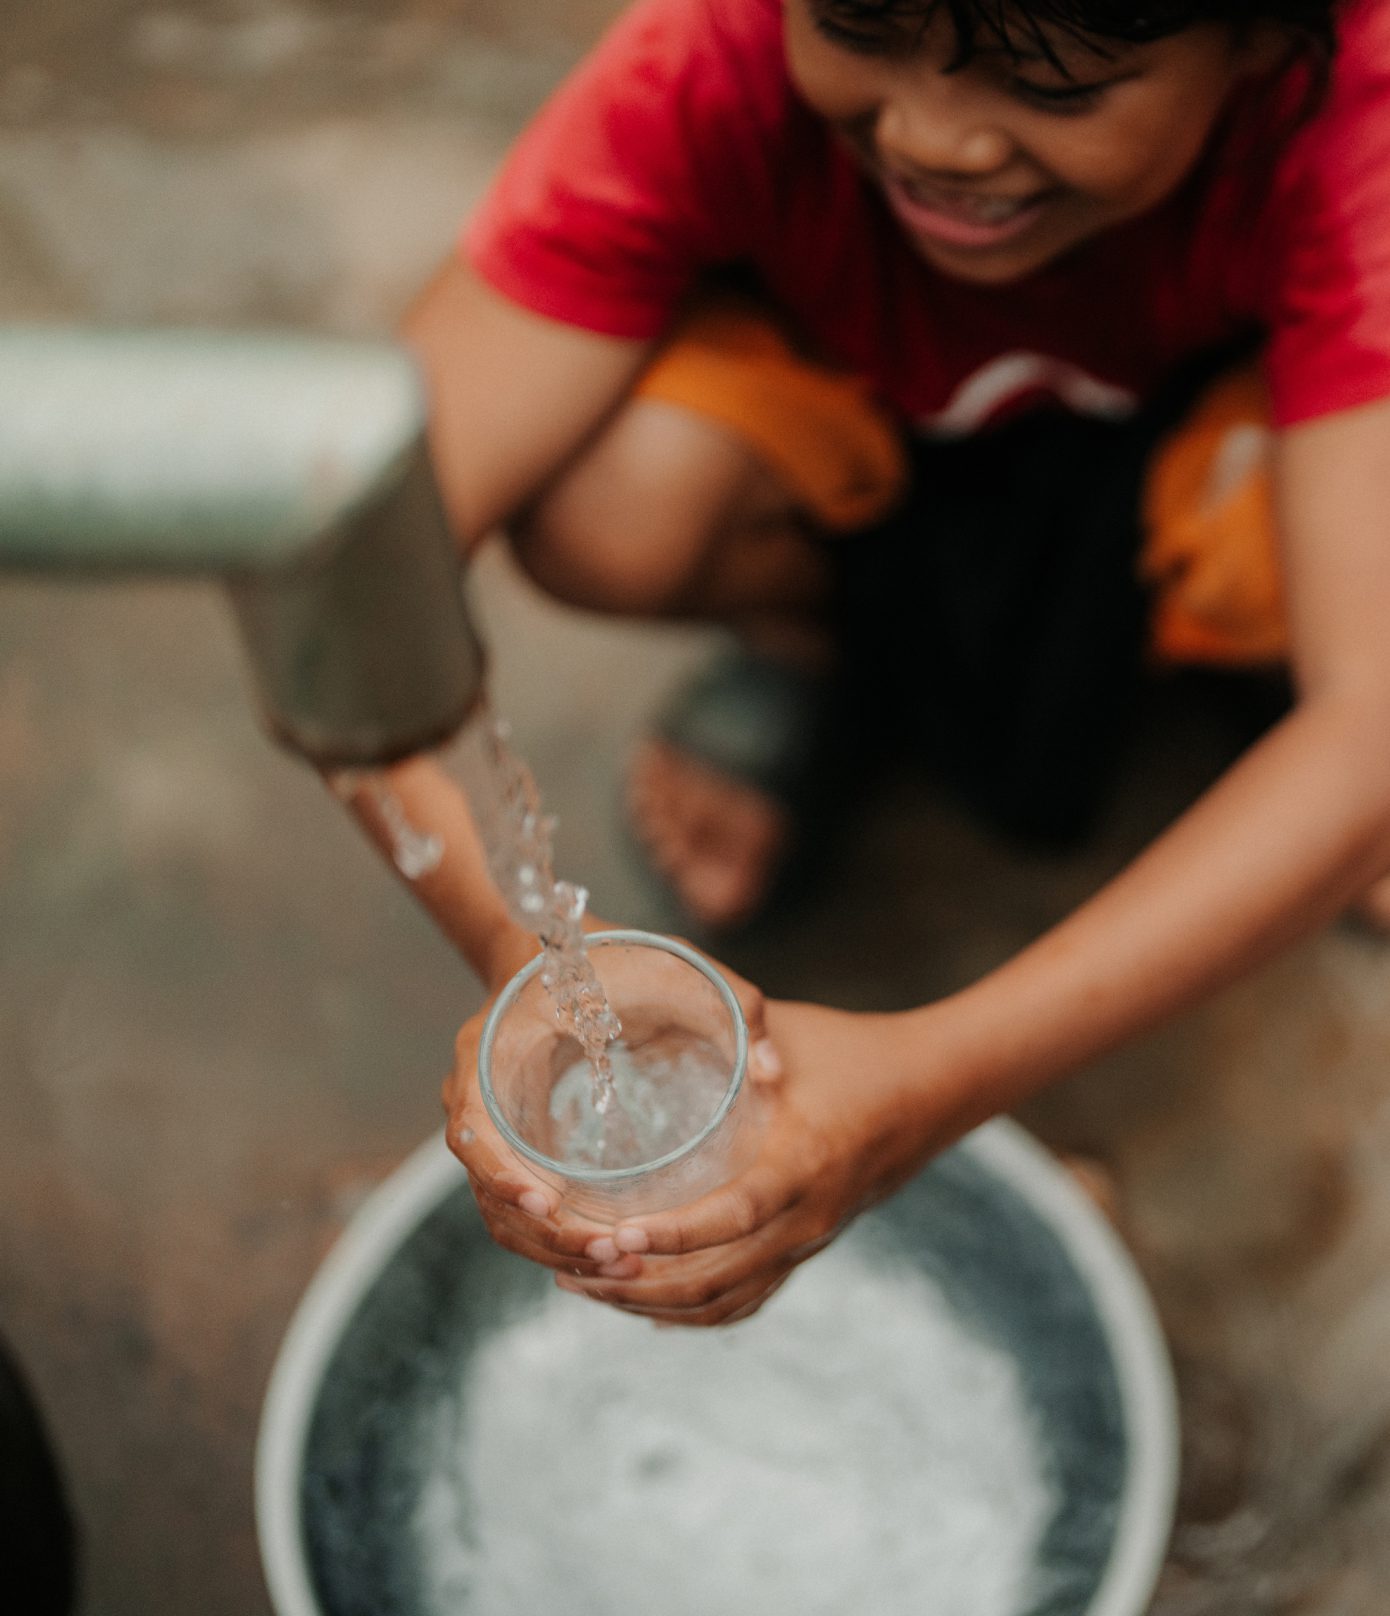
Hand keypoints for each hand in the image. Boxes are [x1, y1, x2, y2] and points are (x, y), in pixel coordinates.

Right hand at [443, 936, 782, 1285]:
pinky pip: (521, 1208)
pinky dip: (556, 1238)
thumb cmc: (611, 953)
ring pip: (503, 1213)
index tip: (549, 1201)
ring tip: (619, 1267)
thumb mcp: (669, 964)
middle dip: (545, 1233)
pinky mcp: (515, 1146)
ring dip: (552, 1247)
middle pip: (488, 1190)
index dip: (502, 1174)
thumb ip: (726, 1002)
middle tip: (610, 1254)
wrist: (560, 945)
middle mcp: (476, 1093)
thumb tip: (772, 1072)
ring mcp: (490, 1125)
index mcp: (489, 1049)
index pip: (471, 1128)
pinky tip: (609, 1254)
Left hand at [549, 1000, 978, 1324]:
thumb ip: (726, 1033)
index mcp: (805, 1161)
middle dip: (638, 1284)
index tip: (614, 1235)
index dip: (673, 1234)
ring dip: (653, 1304)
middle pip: (717, 1280)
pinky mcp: (807, 1249)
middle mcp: (808, 1216)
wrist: (931, 1090)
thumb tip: (645, 1016)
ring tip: (589, 1284)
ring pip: (725, 1301)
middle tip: (572, 1266)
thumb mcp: (789, 1035)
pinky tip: (646, 1305)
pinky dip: (692, 1311)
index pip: (734, 1215)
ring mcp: (810, 1241)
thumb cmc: (852, 1052)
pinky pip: (747, 1299)